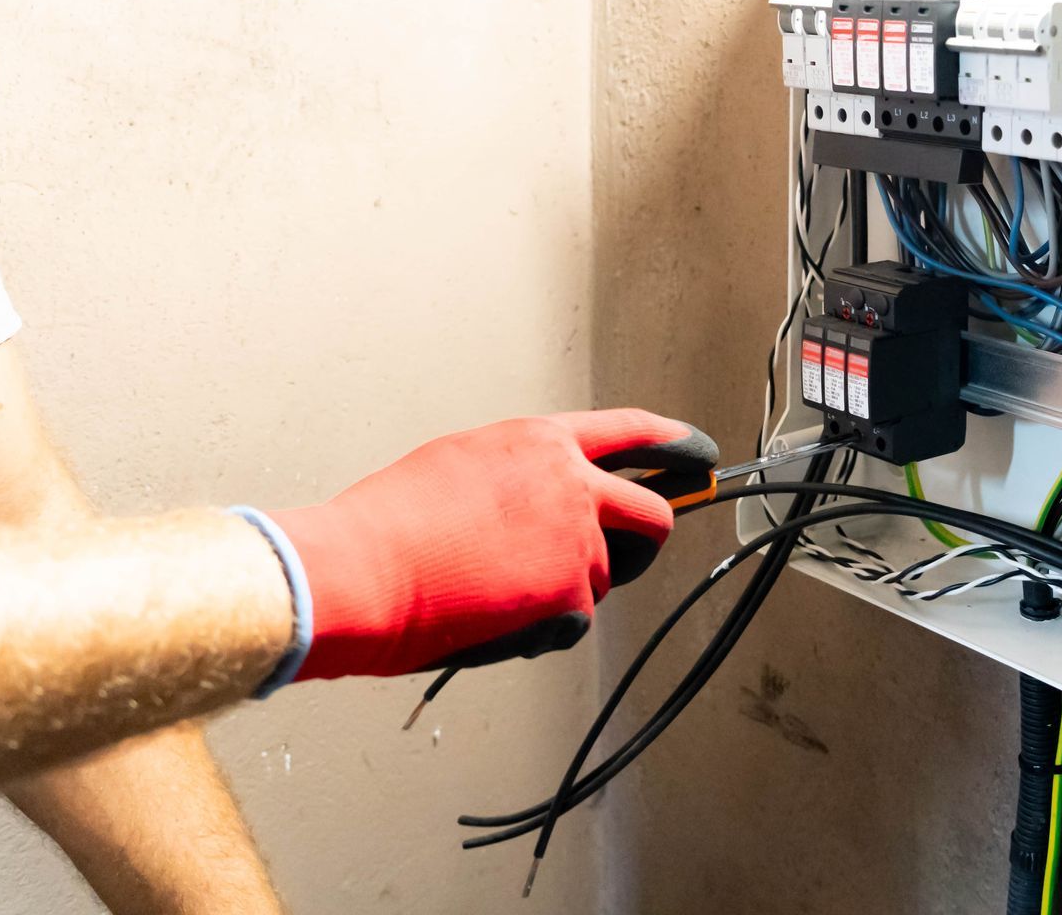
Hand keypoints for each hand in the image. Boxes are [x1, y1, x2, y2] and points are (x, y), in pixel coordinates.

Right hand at [264, 410, 714, 682]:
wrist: (361, 571)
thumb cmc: (391, 524)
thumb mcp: (462, 465)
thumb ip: (521, 477)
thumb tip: (547, 502)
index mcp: (541, 442)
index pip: (632, 432)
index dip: (675, 444)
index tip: (700, 454)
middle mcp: (572, 484)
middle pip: (654, 514)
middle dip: (646, 539)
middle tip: (624, 554)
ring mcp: (576, 541)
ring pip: (604, 577)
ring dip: (569, 590)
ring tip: (499, 588)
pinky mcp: (568, 596)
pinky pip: (572, 621)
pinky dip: (541, 628)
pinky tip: (491, 616)